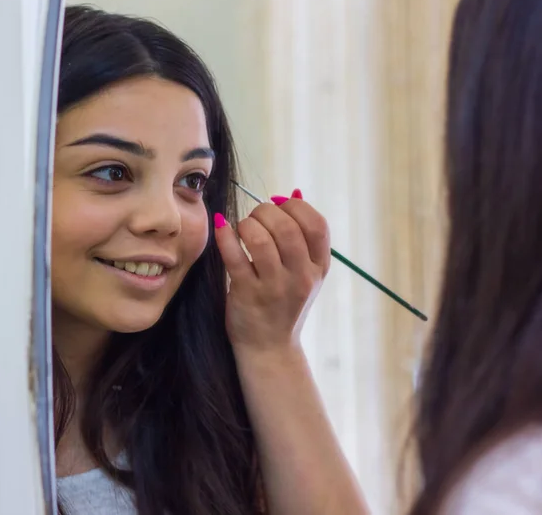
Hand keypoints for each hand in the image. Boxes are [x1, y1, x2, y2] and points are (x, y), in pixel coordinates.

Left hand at [214, 189, 330, 352]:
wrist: (270, 348)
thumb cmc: (286, 303)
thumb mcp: (306, 273)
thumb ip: (304, 237)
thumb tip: (295, 193)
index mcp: (319, 267)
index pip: (316, 225)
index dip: (296, 207)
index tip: (281, 205)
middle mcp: (301, 277)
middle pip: (288, 228)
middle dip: (267, 212)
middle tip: (256, 217)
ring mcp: (275, 288)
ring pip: (261, 240)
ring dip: (247, 224)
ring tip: (243, 228)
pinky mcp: (247, 295)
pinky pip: (234, 257)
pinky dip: (226, 236)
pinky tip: (223, 228)